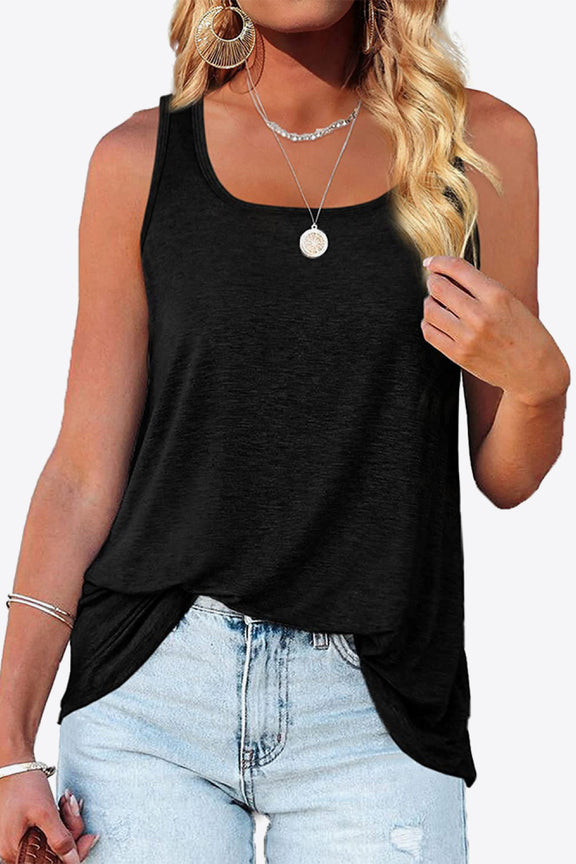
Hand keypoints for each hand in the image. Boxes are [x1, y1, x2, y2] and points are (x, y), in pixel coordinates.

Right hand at [0, 770, 98, 862]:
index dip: (73, 854)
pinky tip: (62, 803)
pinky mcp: (25, 829)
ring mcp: (19, 839)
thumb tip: (73, 862)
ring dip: (66, 820)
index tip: (91, 838)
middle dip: (70, 829)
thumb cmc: (25, 785)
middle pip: (53, 851)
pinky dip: (59, 817)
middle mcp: (15, 850)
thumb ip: (59, 839)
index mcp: (16, 851)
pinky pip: (48, 829)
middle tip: (74, 806)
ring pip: (53, 839)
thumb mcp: (45, 812)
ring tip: (66, 800)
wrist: (15, 763)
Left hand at [421, 256, 569, 404]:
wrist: (533, 371)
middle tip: (435, 282)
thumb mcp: (510, 302)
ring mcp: (467, 337)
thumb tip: (448, 275)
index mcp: (497, 296)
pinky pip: (430, 332)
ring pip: (430, 310)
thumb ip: (481, 288)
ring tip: (437, 303)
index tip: (431, 262)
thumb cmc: (524, 333)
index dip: (439, 262)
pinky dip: (429, 322)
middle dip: (433, 281)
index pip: (458, 269)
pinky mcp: (458, 355)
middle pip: (439, 288)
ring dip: (430, 302)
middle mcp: (480, 315)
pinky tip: (436, 320)